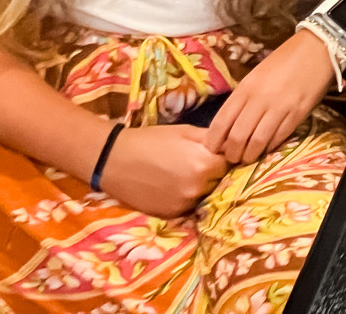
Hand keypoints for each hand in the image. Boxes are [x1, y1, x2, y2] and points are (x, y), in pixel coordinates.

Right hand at [98, 124, 227, 216]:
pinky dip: (186, 197)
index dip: (225, 157)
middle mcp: (198, 188)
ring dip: (201, 187)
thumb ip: (212, 140)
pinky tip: (173, 185)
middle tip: (200, 163)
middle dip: (214, 173)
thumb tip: (231, 144)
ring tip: (184, 174)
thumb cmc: (151, 140)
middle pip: (219, 182)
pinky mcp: (171, 215)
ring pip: (205, 195)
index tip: (219, 153)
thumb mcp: (186, 131)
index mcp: (205, 164)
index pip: (230, 163)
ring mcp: (184, 204)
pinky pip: (189, 205)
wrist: (114, 160)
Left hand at [204, 31, 333, 164]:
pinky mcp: (297, 114)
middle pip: (237, 137)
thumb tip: (229, 126)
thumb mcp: (255, 76)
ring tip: (248, 157)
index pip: (221, 122)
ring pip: (257, 142)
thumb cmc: (283, 61)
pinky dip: (269, 148)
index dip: (214, 141)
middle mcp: (259, 99)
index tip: (214, 150)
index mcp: (246, 88)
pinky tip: (266, 148)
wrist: (316, 49)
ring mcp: (279, 108)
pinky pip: (278, 138)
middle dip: (231, 153)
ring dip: (249, 155)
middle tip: (232, 158)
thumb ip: (243, 99)